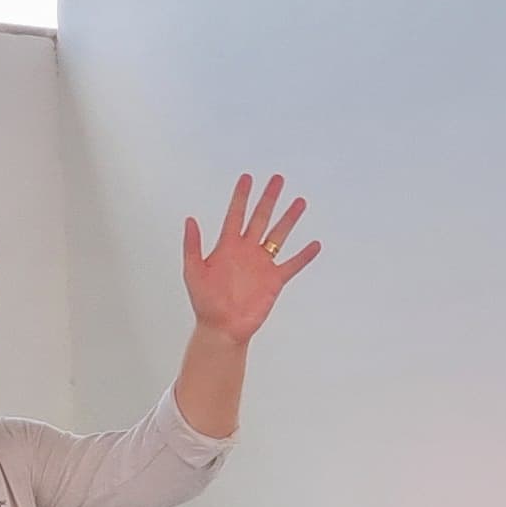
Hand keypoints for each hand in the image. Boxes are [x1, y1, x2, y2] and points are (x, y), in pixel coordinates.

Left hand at [180, 173, 320, 342]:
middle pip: (260, 218)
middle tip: (277, 179)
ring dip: (289, 219)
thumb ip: (192, 245)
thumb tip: (190, 219)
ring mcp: (261, 265)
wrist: (221, 328)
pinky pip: (292, 265)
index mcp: (227, 246)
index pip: (236, 214)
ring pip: (278, 235)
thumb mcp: (192, 271)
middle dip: (269, 198)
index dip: (241, 196)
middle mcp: (246, 251)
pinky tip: (315, 245)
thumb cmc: (205, 302)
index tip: (247, 178)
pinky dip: (304, 256)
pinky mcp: (274, 281)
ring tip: (299, 202)